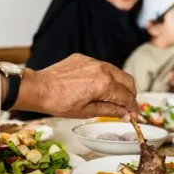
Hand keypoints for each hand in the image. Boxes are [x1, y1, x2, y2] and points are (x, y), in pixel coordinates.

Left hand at [14, 54, 138, 118]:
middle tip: (127, 107)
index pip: (127, 96)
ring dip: (120, 85)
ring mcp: (93, 62)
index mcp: (105, 84)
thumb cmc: (60, 103)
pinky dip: (106, 77)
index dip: (133, 108)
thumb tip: (126, 114)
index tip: (134, 115)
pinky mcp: (84, 58)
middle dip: (131, 94)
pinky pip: (102, 67)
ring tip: (113, 98)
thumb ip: (110, 111)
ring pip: (116, 72)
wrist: (39, 88)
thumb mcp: (87, 112)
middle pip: (128, 81)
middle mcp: (103, 69)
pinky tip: (97, 87)